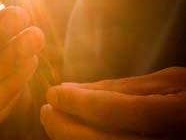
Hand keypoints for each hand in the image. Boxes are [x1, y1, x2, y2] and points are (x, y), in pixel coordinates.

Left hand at [41, 67, 185, 138]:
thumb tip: (72, 91)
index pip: (127, 112)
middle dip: (69, 129)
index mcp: (184, 114)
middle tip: (46, 111)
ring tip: (54, 123)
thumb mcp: (170, 83)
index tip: (54, 93)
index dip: (85, 104)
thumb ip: (124, 88)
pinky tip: (73, 138)